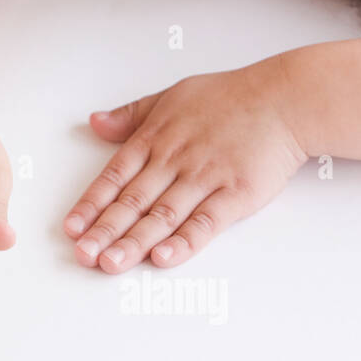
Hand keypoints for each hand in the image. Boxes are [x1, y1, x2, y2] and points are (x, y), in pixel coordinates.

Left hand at [64, 61, 306, 272]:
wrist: (288, 97)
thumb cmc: (230, 98)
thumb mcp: (172, 97)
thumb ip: (131, 116)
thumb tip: (95, 122)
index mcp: (155, 140)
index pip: (113, 177)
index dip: (90, 205)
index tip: (71, 229)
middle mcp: (174, 161)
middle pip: (132, 201)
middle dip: (104, 231)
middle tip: (82, 256)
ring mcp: (204, 178)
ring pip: (162, 215)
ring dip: (134, 242)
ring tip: (110, 264)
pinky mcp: (235, 194)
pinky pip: (205, 222)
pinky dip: (183, 241)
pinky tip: (163, 258)